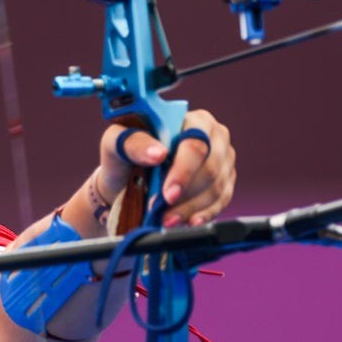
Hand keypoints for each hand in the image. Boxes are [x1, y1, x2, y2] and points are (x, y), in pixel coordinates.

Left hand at [97, 110, 235, 227]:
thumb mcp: (117, 142)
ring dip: (190, 209)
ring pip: (216, 188)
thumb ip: (135, 143)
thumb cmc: (124, 154)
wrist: (127, 179)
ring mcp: (223, 161)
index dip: (184, 171)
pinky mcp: (224, 183)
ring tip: (167, 220)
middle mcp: (214, 137)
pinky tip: (188, 222)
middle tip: (163, 213)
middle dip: (186, 195)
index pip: (196, 143)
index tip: (169, 194)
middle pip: (211, 168)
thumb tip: (159, 154)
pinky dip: (204, 215)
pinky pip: (222, 202)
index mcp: (192, 119)